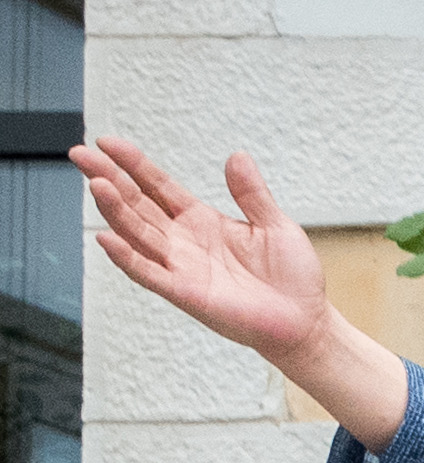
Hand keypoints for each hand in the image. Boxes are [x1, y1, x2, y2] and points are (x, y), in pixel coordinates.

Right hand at [75, 137, 333, 363]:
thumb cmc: (290, 276)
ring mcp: (181, 266)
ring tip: (96, 184)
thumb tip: (237, 156)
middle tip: (79, 154)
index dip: (133, 164)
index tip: (107, 142)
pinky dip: (128, 257)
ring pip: (137, 234)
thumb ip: (252, 193)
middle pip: (136, 204)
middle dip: (107, 179)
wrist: (305, 321)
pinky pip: (149, 273)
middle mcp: (183, 241)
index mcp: (200, 220)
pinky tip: (107, 238)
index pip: (157, 185)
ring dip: (115, 211)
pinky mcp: (186, 293)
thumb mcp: (274, 225)